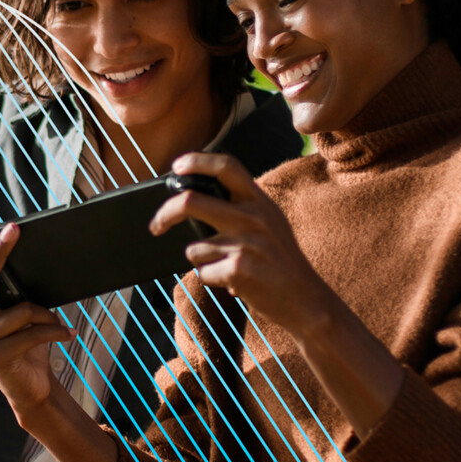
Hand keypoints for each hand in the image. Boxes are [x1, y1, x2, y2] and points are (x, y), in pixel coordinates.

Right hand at [0, 225, 74, 421]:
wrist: (32, 388)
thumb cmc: (29, 348)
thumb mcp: (23, 317)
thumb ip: (17, 296)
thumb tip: (33, 265)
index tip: (3, 227)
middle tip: (12, 230)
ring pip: (22, 310)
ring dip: (48, 317)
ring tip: (58, 326)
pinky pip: (33, 333)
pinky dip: (55, 331)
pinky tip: (67, 335)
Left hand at [150, 152, 331, 336]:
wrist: (305, 300)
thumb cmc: (280, 260)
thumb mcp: (270, 222)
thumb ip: (241, 206)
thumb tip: (194, 195)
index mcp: (259, 201)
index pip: (226, 166)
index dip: (197, 162)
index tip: (176, 167)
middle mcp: (252, 217)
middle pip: (191, 202)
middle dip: (165, 214)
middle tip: (155, 225)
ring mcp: (245, 243)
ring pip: (194, 248)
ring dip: (203, 262)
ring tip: (228, 267)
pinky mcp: (238, 270)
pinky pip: (202, 273)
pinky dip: (212, 280)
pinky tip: (234, 283)